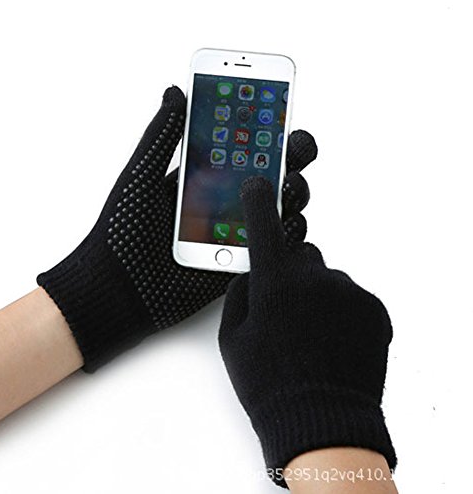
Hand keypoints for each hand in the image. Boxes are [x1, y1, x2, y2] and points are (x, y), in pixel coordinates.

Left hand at [37, 86, 316, 371]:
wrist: (115, 289)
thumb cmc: (121, 231)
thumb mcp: (140, 177)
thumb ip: (162, 136)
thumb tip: (175, 91)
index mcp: (201, 179)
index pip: (240, 148)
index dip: (263, 128)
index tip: (280, 108)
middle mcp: (223, 203)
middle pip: (268, 175)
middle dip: (290, 157)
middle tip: (298, 145)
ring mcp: (233, 234)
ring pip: (277, 209)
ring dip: (293, 192)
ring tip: (290, 184)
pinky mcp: (237, 264)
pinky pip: (270, 247)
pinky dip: (288, 234)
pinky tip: (290, 222)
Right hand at [218, 177, 395, 486]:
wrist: (322, 422)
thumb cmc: (269, 385)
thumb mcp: (232, 341)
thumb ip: (238, 296)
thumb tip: (248, 274)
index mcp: (274, 283)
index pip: (263, 226)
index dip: (257, 201)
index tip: (257, 184)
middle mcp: (314, 279)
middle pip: (300, 254)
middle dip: (290, 272)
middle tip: (285, 309)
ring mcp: (348, 292)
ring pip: (326, 276)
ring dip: (317, 293)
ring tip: (311, 332)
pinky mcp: (373, 308)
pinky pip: (350, 295)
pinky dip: (341, 309)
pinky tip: (333, 339)